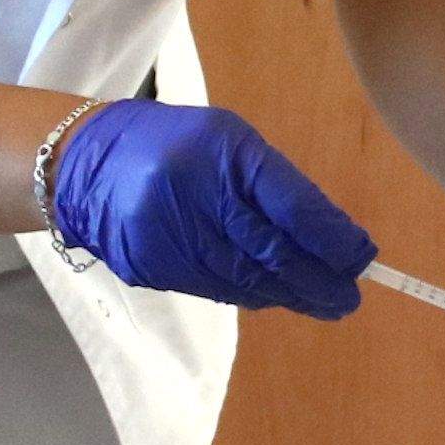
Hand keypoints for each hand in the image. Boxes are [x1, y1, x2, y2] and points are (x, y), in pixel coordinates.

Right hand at [47, 101, 374, 316]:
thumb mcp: (228, 141)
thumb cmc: (172, 143)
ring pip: (248, 280)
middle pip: (273, 252)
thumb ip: (274, 185)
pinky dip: (255, 294)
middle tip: (351, 297)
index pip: (292, 206)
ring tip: (326, 302)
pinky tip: (279, 296)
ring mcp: (172, 237)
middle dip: (319, 279)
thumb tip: (328, 236)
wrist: (82, 164)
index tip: (362, 257)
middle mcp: (197, 197)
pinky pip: (217, 289)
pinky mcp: (154, 268)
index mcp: (222, 153)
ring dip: (292, 295)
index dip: (332, 239)